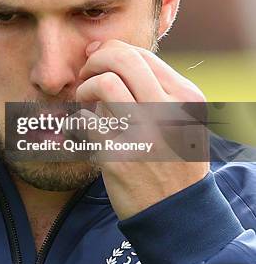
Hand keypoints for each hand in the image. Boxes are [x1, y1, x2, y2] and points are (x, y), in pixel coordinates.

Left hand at [75, 39, 209, 219]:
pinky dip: (78, 119)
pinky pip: (87, 120)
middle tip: (86, 75)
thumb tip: (101, 49)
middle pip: (121, 59)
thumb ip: (150, 86)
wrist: (177, 214)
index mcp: (186, 97)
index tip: (97, 61)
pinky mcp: (120, 156)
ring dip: (85, 88)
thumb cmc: (172, 158)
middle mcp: (169, 111)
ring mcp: (145, 133)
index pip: (140, 55)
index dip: (111, 51)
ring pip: (104, 83)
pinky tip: (83, 128)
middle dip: (95, 60)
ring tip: (85, 101)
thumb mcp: (181, 118)